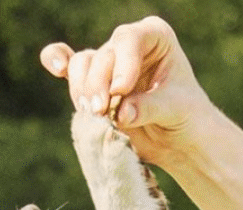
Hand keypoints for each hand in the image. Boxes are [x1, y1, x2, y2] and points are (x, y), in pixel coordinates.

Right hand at [40, 17, 211, 166]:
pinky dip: (57, 62)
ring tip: (93, 114)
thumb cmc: (187, 117)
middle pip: (103, 55)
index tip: (122, 90)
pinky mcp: (95, 83)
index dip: (122, 63)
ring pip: (83, 65)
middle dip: (98, 84)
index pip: (130, 39)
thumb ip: (149, 108)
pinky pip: (70, 66)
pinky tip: (55, 68)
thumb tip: (121, 114)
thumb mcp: (176, 110)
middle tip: (101, 111)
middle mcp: (128, 44)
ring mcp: (109, 62)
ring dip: (82, 89)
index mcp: (155, 37)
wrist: (179, 139)